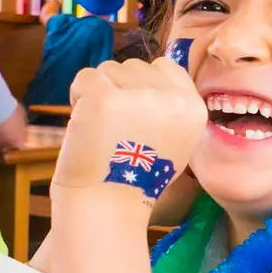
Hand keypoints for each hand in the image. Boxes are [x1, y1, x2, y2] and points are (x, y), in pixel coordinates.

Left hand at [53, 58, 206, 207]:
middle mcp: (172, 99)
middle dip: (120, 89)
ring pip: (110, 68)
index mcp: (193, 108)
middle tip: (115, 127)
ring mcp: (139, 96)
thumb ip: (169, 106)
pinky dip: (78, 96)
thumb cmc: (134, 176)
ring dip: (99, 92)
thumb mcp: (175, 140)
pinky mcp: (106, 98)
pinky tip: (83, 122)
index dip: (141, 86)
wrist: (106, 205)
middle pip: (135, 67)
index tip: (131, 114)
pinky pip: (86, 77)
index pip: (165, 67)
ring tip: (100, 128)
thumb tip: (150, 76)